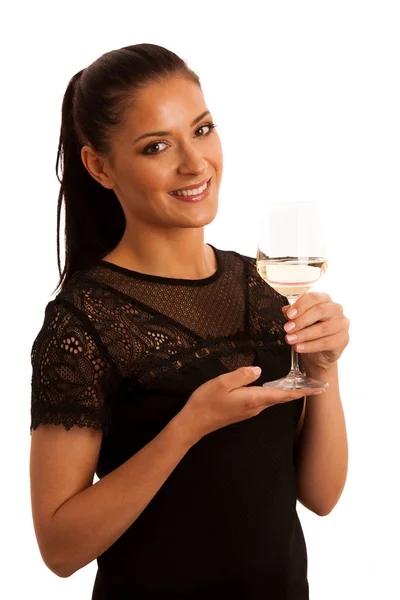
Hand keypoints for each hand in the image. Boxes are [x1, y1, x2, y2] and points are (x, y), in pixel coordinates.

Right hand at [177, 367, 324, 444]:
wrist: (193, 423)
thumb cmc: (206, 402)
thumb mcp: (222, 383)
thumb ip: (242, 375)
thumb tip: (258, 370)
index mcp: (253, 399)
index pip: (284, 394)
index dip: (303, 391)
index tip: (319, 389)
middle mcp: (255, 407)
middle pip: (282, 397)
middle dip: (299, 389)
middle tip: (313, 380)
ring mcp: (250, 410)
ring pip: (273, 398)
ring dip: (287, 390)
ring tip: (298, 380)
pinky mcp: (243, 410)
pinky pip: (263, 399)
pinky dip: (274, 392)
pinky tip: (274, 385)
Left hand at [282, 292, 349, 371]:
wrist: (319, 353)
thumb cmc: (310, 331)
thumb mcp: (299, 321)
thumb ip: (293, 314)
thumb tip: (286, 310)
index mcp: (325, 300)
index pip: (314, 298)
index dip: (300, 305)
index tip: (289, 315)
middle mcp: (336, 309)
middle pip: (320, 311)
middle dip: (301, 320)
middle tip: (287, 328)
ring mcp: (342, 324)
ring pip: (323, 328)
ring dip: (303, 334)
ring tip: (290, 339)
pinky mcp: (343, 339)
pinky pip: (326, 342)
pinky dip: (310, 346)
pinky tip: (299, 347)